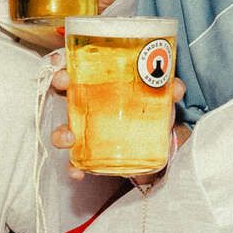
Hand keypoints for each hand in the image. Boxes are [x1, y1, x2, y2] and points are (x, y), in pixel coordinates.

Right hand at [48, 56, 187, 185]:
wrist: (155, 145)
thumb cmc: (150, 111)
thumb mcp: (160, 97)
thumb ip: (167, 89)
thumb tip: (175, 88)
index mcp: (98, 83)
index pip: (75, 66)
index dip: (62, 60)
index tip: (60, 59)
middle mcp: (86, 104)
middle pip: (62, 90)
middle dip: (57, 83)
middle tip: (62, 81)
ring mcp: (84, 130)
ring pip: (63, 129)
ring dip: (60, 133)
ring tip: (69, 137)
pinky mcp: (89, 155)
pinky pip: (75, 162)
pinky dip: (73, 168)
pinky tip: (78, 173)